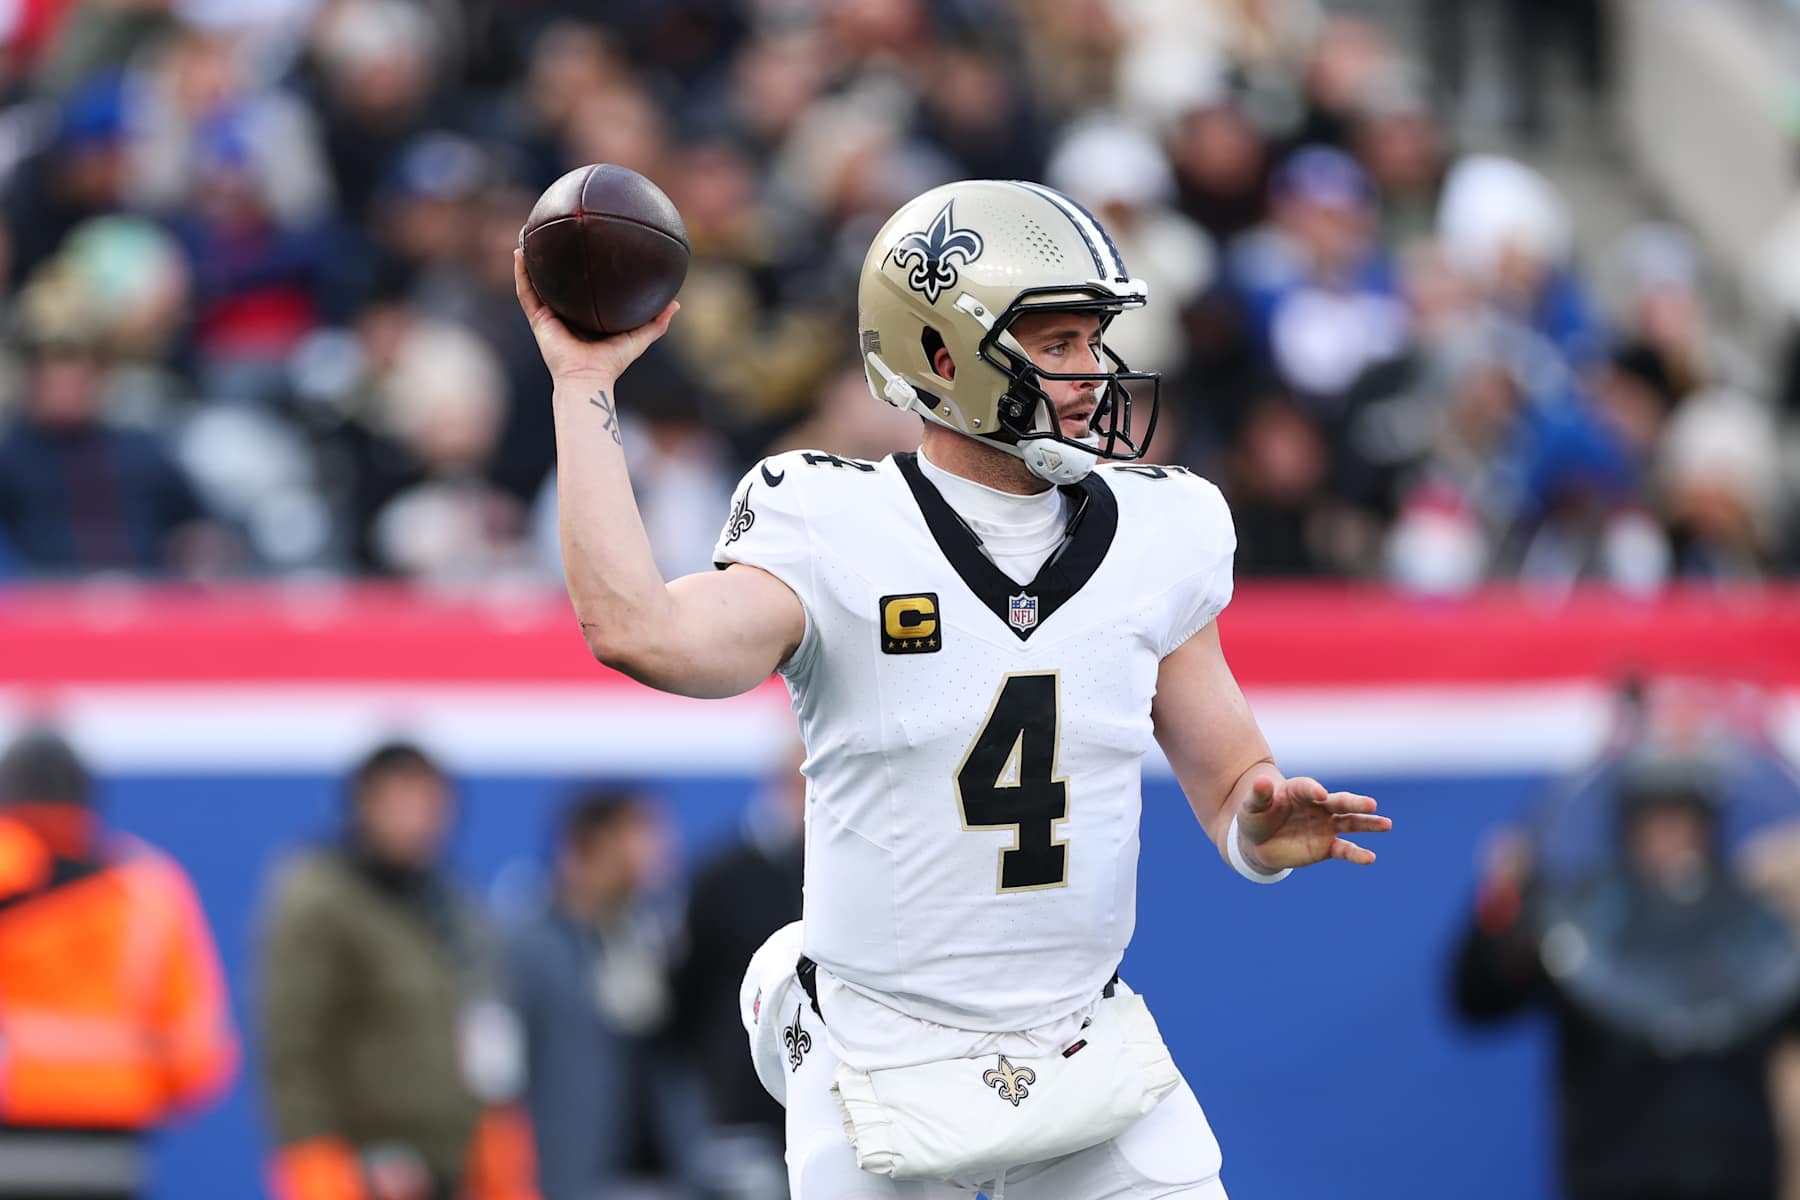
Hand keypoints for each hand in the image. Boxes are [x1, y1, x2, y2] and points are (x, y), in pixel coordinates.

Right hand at [513, 248, 677, 383]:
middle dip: (553, 260)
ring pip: (535, 282)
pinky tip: (520, 253)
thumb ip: (657, 322)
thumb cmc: (612, 363)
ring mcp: (549, 315)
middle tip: (555, 234)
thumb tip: (676, 303)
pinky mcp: (538, 319)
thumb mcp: (639, 338)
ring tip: (528, 234)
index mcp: (584, 315)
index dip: (581, 269)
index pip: (581, 288)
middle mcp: (565, 313)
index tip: (585, 245)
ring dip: (530, 260)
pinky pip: (526, 292)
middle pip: (556, 281)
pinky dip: (521, 273)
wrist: (589, 378)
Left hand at [1238, 775, 1389, 869]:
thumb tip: (1259, 781)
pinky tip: (1370, 858)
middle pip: (1338, 802)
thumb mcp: (1251, 806)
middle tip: (1371, 804)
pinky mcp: (1327, 846)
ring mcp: (1325, 826)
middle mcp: (1318, 806)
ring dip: (1367, 824)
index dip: (1313, 790)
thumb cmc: (1255, 817)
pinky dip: (1357, 854)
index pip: (1308, 788)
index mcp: (1299, 791)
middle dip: (1353, 803)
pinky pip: (1344, 849)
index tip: (1320, 793)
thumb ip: (1258, 795)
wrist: (1258, 841)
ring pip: (1350, 822)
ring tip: (1386, 824)